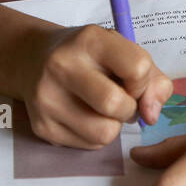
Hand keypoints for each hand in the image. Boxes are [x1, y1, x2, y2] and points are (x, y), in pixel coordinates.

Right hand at [16, 25, 172, 148]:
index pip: (137, 68)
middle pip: (116, 104)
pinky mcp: (42, 127)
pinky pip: (89, 146)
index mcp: (90, 40)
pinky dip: (96, 135)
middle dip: (129, 108)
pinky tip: (85, 116)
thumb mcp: (123, 51)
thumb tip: (151, 115)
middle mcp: (62, 66)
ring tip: (103, 110)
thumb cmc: (89, 56)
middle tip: (120, 100)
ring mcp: (48, 98)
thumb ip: (151, 78)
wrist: (34, 59)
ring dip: (114, 125)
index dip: (143, 82)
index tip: (132, 81)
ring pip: (105, 133)